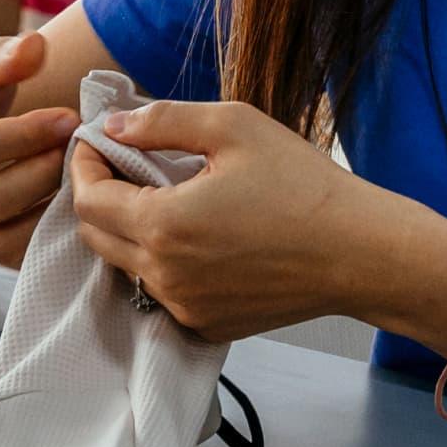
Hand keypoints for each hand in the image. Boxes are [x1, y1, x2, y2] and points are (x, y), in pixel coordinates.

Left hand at [69, 99, 422, 342]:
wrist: (361, 254)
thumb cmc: (305, 186)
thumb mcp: (236, 127)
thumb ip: (163, 120)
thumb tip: (113, 126)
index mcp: (163, 224)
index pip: (87, 199)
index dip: (84, 165)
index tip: (98, 143)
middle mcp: (163, 274)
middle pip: (96, 236)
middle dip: (100, 197)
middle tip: (127, 167)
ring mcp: (184, 306)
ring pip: (127, 266)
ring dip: (133, 231)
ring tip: (171, 200)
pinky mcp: (207, 325)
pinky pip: (164, 292)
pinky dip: (167, 264)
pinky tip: (205, 238)